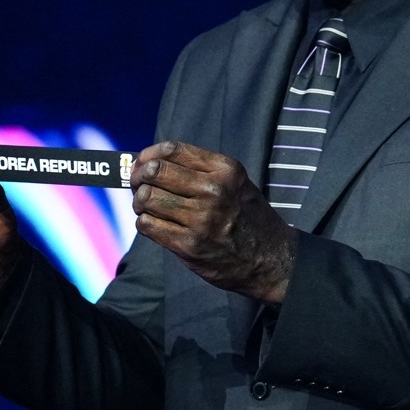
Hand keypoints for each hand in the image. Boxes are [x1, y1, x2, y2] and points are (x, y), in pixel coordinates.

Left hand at [131, 141, 295, 304]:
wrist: (271, 259)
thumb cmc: (247, 217)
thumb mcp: (235, 182)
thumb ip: (199, 170)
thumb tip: (150, 163)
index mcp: (225, 170)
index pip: (172, 150)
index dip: (149, 155)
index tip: (142, 163)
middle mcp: (213, 191)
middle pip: (155, 172)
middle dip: (139, 178)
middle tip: (138, 186)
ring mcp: (201, 219)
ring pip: (147, 199)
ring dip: (140, 203)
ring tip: (147, 207)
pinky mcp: (189, 246)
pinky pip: (148, 225)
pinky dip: (145, 223)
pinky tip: (154, 224)